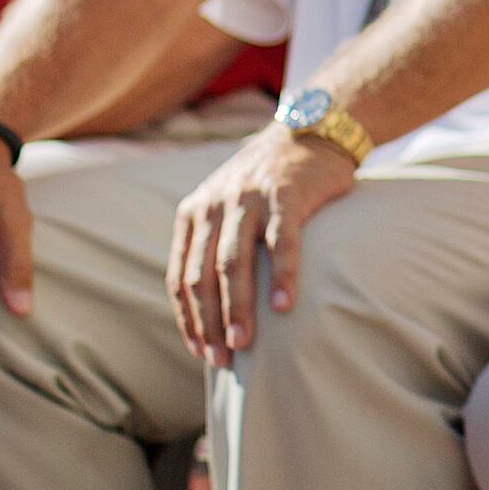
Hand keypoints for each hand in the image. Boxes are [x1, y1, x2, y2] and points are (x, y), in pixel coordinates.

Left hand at [166, 125, 360, 364]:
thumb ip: (211, 244)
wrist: (309, 131)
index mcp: (193, 213)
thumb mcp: (225, 206)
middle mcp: (214, 205)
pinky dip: (282, 276)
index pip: (179, 277)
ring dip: (237, 307)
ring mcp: (249, 199)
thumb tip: (206, 307)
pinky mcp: (287, 195)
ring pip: (234, 263)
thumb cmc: (269, 182)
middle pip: (202, 275)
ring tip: (244, 342)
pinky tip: (284, 306)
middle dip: (208, 322)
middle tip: (223, 358)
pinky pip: (282, 242)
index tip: (200, 352)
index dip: (188, 319)